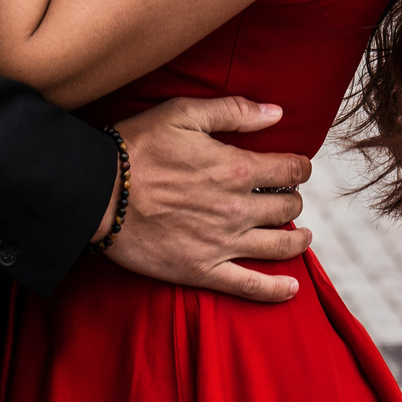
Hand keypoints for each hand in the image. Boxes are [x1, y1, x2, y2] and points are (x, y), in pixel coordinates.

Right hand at [104, 97, 313, 304]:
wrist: (97, 192)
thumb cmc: (138, 147)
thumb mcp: (184, 113)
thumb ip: (234, 111)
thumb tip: (277, 112)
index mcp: (237, 169)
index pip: (290, 170)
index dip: (300, 167)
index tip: (297, 167)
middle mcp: (237, 209)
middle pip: (288, 207)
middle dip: (293, 198)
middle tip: (286, 196)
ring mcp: (222, 244)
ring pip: (279, 246)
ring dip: (298, 239)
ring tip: (303, 235)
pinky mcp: (203, 270)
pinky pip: (250, 287)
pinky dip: (276, 290)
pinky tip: (292, 288)